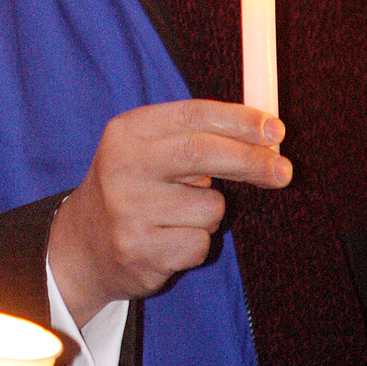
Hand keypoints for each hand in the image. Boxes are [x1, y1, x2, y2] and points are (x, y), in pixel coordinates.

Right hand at [48, 100, 291, 326]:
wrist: (83, 243)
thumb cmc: (135, 187)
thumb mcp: (151, 148)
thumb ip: (200, 136)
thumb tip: (268, 136)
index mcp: (127, 132)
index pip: (193, 116)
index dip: (240, 121)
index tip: (276, 130)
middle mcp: (122, 166)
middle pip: (202, 153)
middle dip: (250, 160)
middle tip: (283, 170)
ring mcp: (127, 209)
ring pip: (210, 207)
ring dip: (210, 214)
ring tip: (178, 215)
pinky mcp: (137, 249)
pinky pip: (199, 243)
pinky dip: (195, 243)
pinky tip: (168, 239)